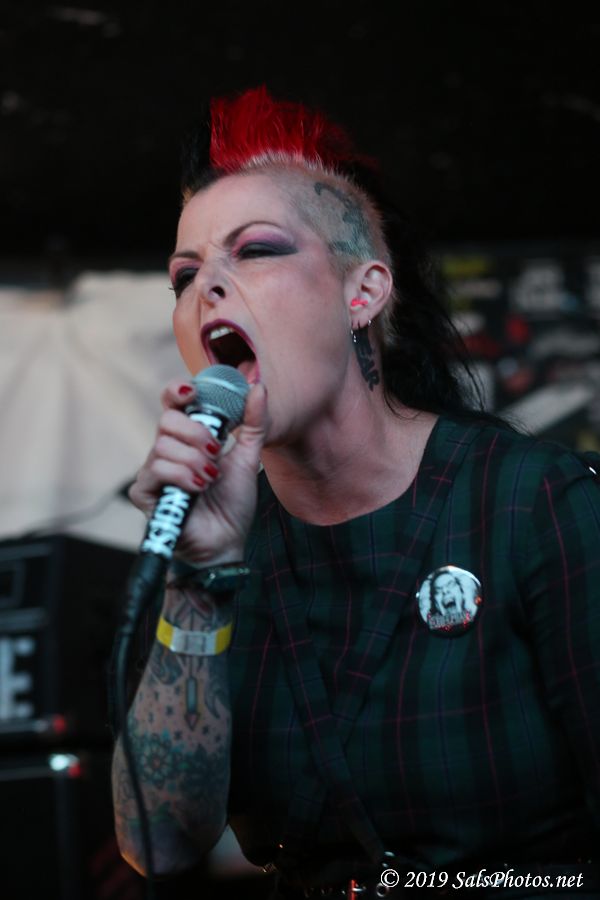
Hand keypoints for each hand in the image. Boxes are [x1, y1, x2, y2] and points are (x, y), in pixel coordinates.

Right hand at [129, 379, 267, 564]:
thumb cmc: (232, 502)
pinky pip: (158, 470)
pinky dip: (184, 477)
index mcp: (187, 438)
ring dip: (195, 462)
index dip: (177, 391)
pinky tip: (198, 490)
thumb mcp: (247, 458)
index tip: (194, 392)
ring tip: (210, 479)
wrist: (227, 541)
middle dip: (197, 434)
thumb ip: (253, 423)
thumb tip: (258, 387)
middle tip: (216, 453)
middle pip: (166, 420)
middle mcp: (166, 450)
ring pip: (163, 446)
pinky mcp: (144, 492)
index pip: (172, 404)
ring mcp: (152, 471)